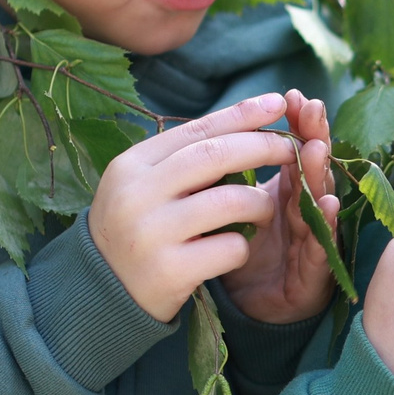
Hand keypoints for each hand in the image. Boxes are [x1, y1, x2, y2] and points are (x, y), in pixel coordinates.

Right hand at [86, 94, 302, 321]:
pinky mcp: (170, 271)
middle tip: (291, 148)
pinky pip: (230, 246)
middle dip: (263, 146)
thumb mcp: (144, 186)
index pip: (196, 131)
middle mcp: (137, 195)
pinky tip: (236, 249)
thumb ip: (182, 159)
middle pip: (215, 156)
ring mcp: (152, 234)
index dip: (241, 114)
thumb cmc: (135, 228)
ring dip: (259, 202)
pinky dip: (243, 245)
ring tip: (264, 209)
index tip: (276, 103)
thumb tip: (246, 121)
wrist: (102, 291)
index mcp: (131, 165)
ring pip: (231, 201)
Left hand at [220, 89, 342, 324]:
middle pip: (311, 169)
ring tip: (317, 147)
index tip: (292, 95)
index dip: (295, 124)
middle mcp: (303, 212)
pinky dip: (326, 227)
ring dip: (319, 173)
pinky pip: (321, 248)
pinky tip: (328, 206)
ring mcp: (312, 241)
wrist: (250, 313)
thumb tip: (216, 133)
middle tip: (312, 108)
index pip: (291, 151)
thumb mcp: (235, 211)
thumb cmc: (246, 257)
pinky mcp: (313, 275)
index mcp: (284, 194)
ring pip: (318, 202)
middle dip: (313, 136)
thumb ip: (234, 178)